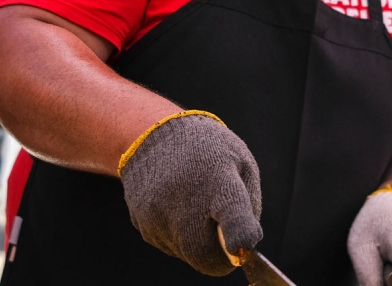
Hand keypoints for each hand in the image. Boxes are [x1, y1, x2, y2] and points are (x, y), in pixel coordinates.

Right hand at [119, 111, 261, 275]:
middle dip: (219, 257)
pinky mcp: (141, 223)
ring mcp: (159, 214)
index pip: (232, 215)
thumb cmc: (209, 150)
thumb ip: (249, 206)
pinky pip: (169, 245)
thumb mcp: (241, 162)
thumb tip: (245, 246)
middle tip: (223, 235)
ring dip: (197, 242)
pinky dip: (179, 236)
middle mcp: (186, 199)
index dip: (238, 235)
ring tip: (195, 204)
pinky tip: (177, 206)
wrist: (153, 134)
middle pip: (205, 255)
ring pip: (186, 254)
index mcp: (220, 180)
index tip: (240, 248)